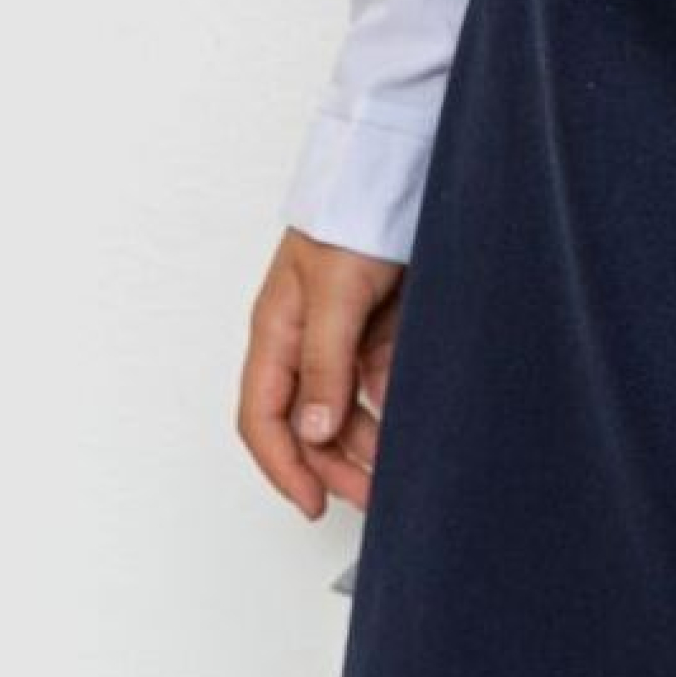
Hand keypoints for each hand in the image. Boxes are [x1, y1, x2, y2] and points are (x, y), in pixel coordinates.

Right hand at [236, 226, 406, 518]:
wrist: (399, 173)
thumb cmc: (350, 219)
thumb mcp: (333, 294)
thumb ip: (323, 363)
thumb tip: (312, 434)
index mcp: (276, 334)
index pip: (264, 419)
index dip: (284, 467)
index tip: (314, 503)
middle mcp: (305, 341)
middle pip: (307, 423)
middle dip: (332, 465)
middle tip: (370, 497)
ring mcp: (343, 335)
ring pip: (346, 408)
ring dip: (366, 443)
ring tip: (396, 470)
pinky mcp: (380, 326)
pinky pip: (380, 381)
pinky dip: (391, 407)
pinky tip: (411, 423)